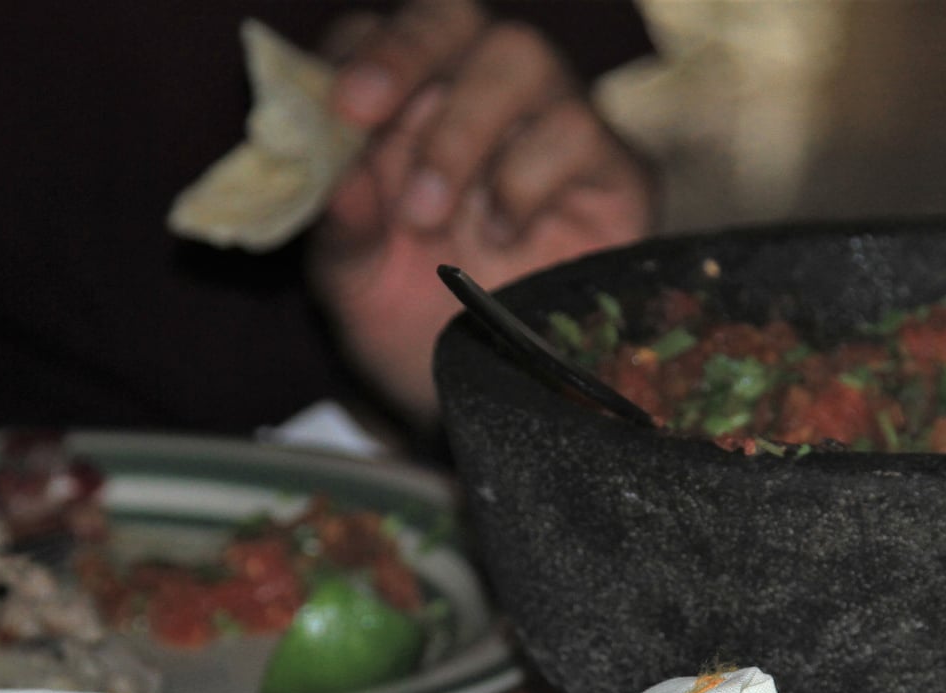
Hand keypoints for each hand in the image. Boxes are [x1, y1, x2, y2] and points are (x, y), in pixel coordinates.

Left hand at [309, 0, 653, 422]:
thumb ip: (342, 228)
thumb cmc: (414, 324)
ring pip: (520, 57)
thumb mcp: (355, 286)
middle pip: (452, 17)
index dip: (357, 54)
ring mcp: (546, 125)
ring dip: (460, 129)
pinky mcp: (608, 170)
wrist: (488, 402)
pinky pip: (577, 130)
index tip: (338, 107)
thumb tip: (336, 179)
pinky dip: (524, 178)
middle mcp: (473, 96)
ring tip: (426, 215)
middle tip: (363, 113)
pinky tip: (502, 236)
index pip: (377, 35)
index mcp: (400, 106)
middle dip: (405, 53)